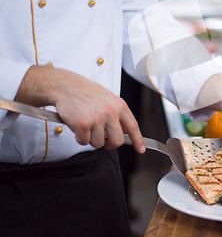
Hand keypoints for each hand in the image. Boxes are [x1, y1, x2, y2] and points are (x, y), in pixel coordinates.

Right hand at [15, 66, 145, 152]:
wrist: (65, 86)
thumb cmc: (85, 92)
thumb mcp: (108, 98)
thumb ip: (117, 113)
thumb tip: (124, 130)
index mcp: (119, 105)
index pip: (133, 126)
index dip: (138, 140)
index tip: (140, 149)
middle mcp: (111, 112)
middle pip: (117, 141)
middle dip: (109, 144)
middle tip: (102, 139)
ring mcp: (98, 119)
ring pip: (99, 143)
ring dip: (91, 138)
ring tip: (86, 125)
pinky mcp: (84, 125)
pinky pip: (84, 142)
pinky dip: (79, 137)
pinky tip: (77, 126)